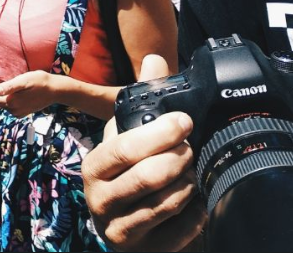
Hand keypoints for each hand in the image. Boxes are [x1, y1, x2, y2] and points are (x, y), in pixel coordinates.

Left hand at [0, 70, 60, 116]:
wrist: (56, 91)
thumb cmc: (40, 82)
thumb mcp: (24, 80)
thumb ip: (9, 87)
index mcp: (11, 102)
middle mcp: (13, 110)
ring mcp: (18, 112)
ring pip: (2, 105)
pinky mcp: (23, 112)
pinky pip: (9, 107)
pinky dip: (5, 101)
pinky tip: (6, 94)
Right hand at [81, 55, 204, 251]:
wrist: (129, 225)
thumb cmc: (131, 173)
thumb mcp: (131, 134)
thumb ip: (144, 97)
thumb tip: (154, 58)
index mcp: (95, 166)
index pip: (125, 148)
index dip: (159, 134)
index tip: (185, 122)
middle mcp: (99, 199)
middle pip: (148, 177)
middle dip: (178, 160)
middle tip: (191, 151)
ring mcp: (118, 229)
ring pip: (165, 205)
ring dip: (189, 186)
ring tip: (192, 175)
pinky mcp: (140, 251)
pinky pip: (179, 233)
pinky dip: (195, 217)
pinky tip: (197, 205)